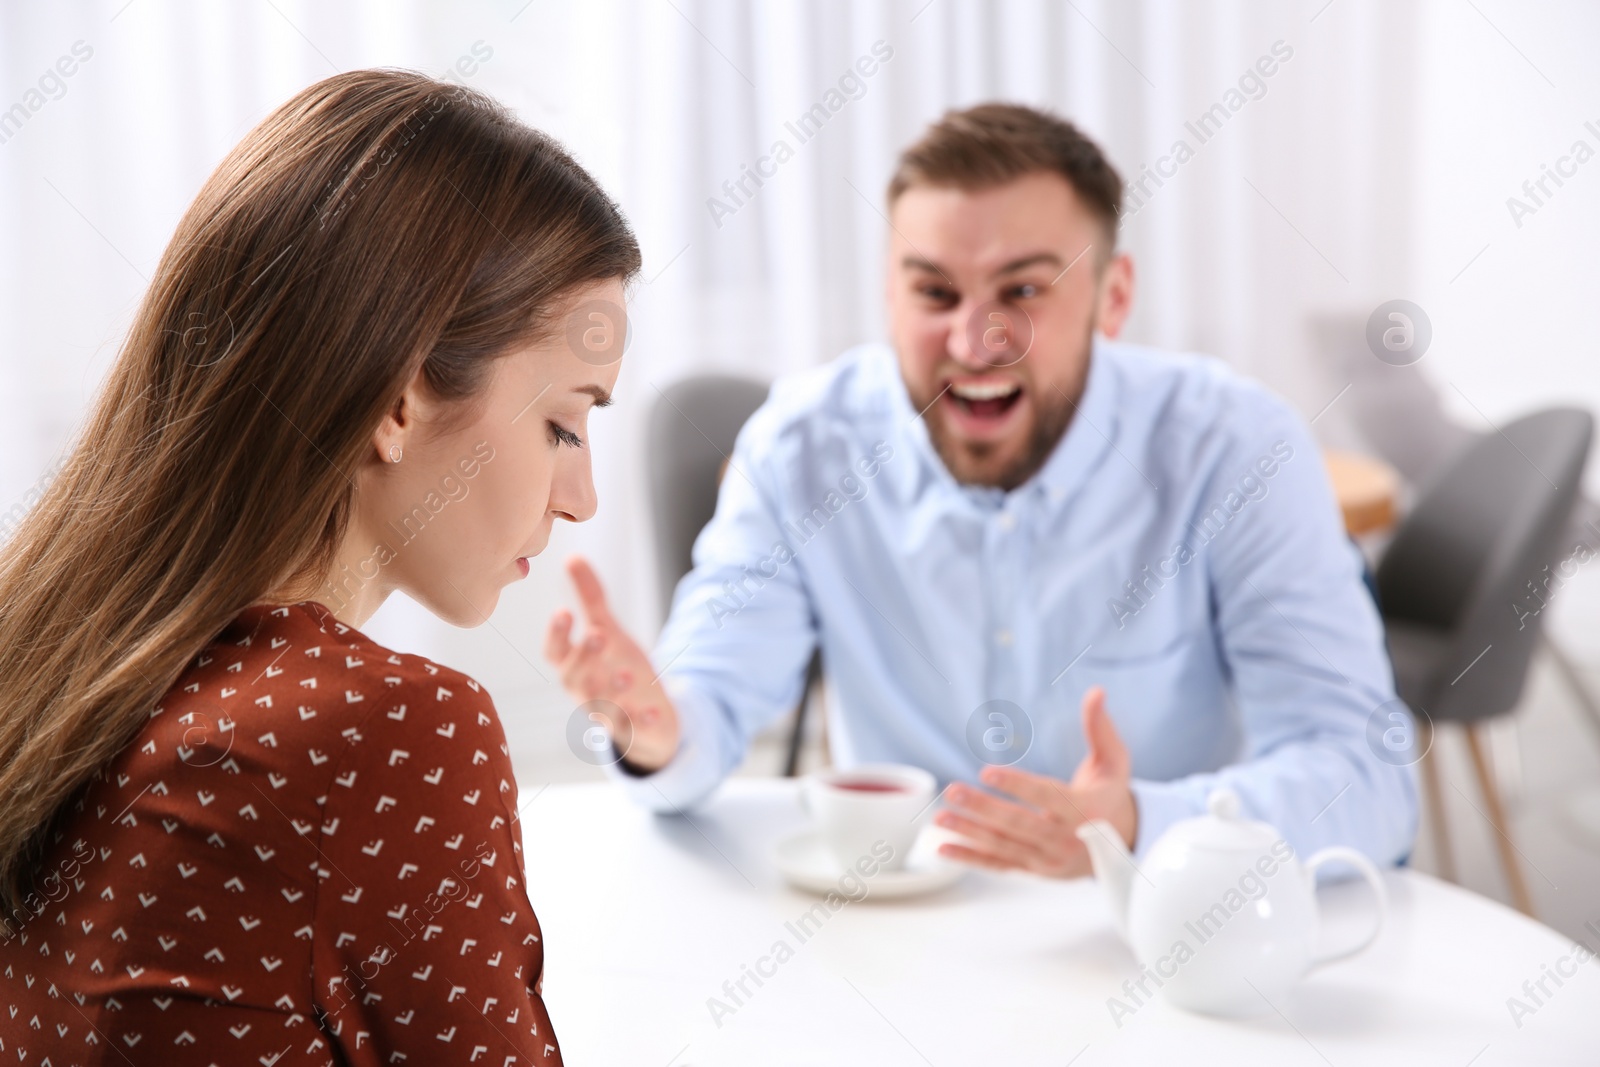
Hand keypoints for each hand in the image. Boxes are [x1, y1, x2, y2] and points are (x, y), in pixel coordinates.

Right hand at [543, 556, 679, 771]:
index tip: (563, 612)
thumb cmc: (619, 668)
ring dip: (611, 692)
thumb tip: (573, 558)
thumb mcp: (608, 631)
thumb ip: (590, 598)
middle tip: (597, 636)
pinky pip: (634, 730)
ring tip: (627, 674)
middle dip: (584, 659)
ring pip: (601, 709)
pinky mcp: (635, 730)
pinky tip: (653, 710)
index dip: (556, 635)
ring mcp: (609, 714)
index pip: (554, 653)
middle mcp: (586, 692)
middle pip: (573, 680)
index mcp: (575, 667)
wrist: (649, 717)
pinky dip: (642, 722)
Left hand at [934, 685, 1136, 877]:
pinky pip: (999, 866)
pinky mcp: (1034, 871)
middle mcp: (1066, 841)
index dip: (1018, 785)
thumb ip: (1101, 729)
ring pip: (1004, 846)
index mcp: (1086, 811)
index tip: (988, 771)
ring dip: (970, 832)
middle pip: (1019, 824)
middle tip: (953, 790)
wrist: (1122, 844)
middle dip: (984, 808)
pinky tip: (943, 848)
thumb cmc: (1111, 795)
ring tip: (941, 816)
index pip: (1047, 797)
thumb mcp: (1114, 762)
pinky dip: (971, 859)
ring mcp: (1049, 861)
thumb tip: (1096, 692)